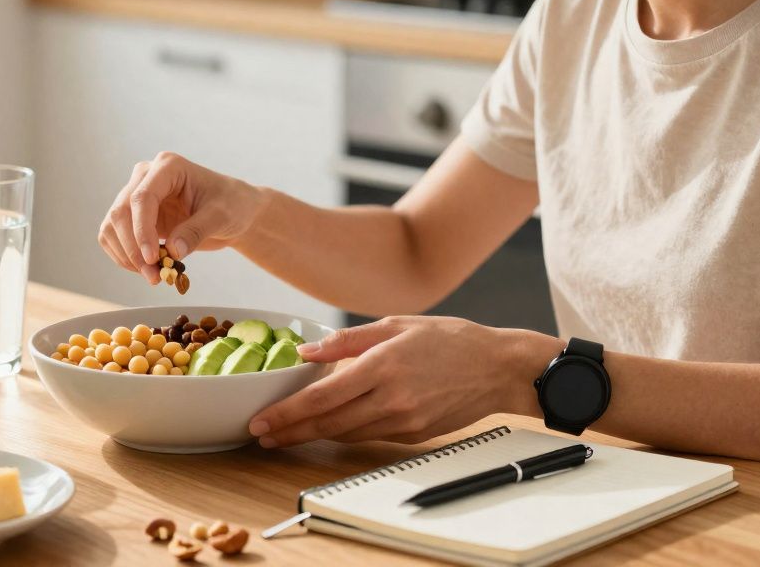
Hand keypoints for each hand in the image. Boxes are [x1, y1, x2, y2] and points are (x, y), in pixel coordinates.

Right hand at [98, 152, 265, 283]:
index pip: (142, 197)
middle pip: (120, 212)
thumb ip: (196, 231)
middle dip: (133, 249)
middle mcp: (146, 177)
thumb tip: (172, 251)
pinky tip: (146, 269)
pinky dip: (124, 257)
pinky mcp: (134, 216)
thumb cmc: (232, 205)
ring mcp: (136, 195)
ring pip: (112, 226)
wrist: (234, 212)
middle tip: (153, 276)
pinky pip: (114, 236)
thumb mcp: (221, 216)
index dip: (142, 230)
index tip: (152, 259)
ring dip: (126, 256)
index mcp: (168, 167)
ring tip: (153, 276)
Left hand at [248, 317, 559, 446]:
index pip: (322, 397)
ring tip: (284, 433)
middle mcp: (392, 399)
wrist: (499, 369)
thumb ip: (347, 340)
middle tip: (260, 434)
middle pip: (327, 423)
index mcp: (383, 366)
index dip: (287, 412)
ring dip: (312, 435)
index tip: (261, 420)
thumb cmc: (450, 340)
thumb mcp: (396, 325)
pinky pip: (369, 436)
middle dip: (290, 431)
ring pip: (346, 434)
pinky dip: (344, 432)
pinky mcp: (414, 435)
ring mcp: (404, 421)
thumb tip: (306, 352)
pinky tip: (326, 426)